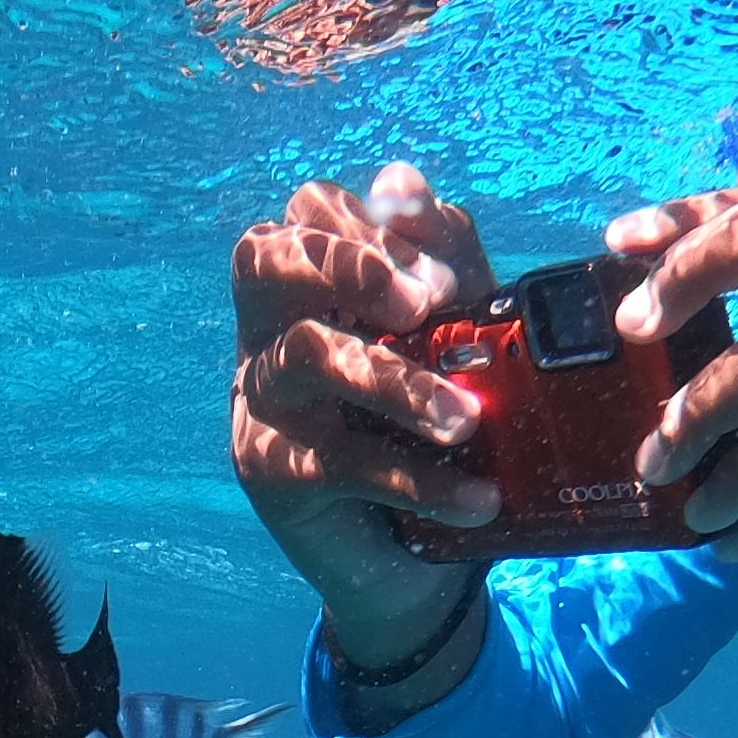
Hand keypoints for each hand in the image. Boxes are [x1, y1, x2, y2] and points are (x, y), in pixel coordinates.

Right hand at [230, 163, 503, 684]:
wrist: (415, 556)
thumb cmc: (432, 423)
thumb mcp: (453, 334)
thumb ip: (441, 260)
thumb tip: (400, 181)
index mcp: (309, 279)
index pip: (309, 211)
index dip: (371, 224)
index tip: (443, 274)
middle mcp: (268, 327)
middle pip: (266, 258)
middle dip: (350, 266)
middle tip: (426, 305)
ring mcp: (260, 398)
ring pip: (307, 355)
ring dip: (397, 380)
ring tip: (468, 419)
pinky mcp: (270, 470)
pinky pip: (339, 460)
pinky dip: (418, 480)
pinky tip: (477, 498)